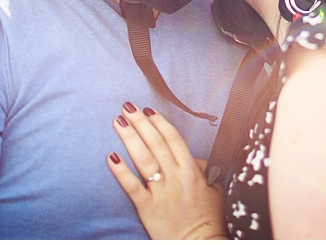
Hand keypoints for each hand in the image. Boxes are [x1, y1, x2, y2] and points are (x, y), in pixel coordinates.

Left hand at [107, 103, 227, 239]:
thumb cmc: (209, 219)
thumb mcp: (215, 189)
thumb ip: (203, 170)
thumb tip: (192, 158)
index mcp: (191, 171)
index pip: (173, 139)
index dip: (159, 123)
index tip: (148, 110)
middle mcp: (175, 178)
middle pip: (155, 144)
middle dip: (140, 123)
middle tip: (126, 106)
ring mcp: (161, 192)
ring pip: (143, 159)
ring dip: (130, 138)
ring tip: (118, 121)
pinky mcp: (148, 208)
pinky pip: (132, 187)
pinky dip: (121, 171)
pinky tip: (111, 156)